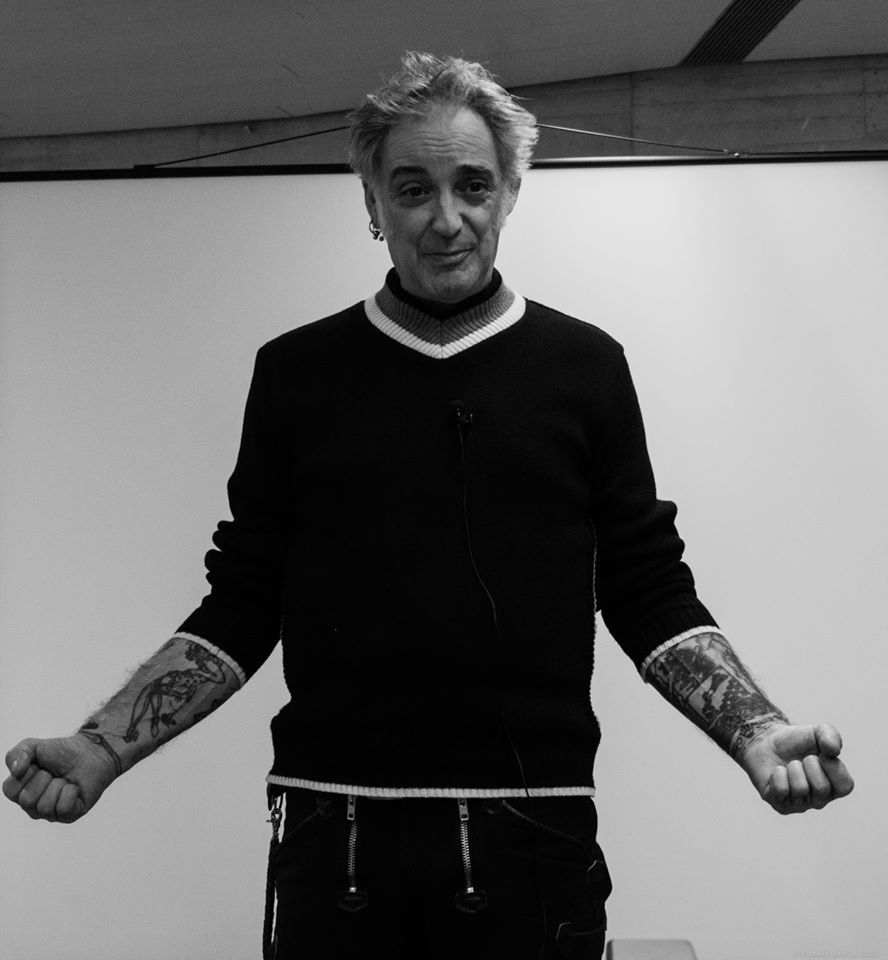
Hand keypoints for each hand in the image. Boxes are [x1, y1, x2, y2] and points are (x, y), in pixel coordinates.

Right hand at [3, 735, 118, 823]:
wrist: (91, 751)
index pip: (10, 790)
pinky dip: (71, 792)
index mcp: (21, 792)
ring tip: (65, 779)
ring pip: (45, 806)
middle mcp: (33, 807)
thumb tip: (16, 771)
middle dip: (43, 779)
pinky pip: (63, 808)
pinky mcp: (69, 815)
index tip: (38, 765)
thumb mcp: (33, 746)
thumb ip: (17, 754)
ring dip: (59, 785)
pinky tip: (75, 787)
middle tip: (54, 773)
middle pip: (27, 800)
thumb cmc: (62, 752)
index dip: (26, 773)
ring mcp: (51, 813)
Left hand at [739, 722, 853, 814]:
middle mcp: (820, 800)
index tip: (822, 754)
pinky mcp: (779, 804)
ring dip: (792, 768)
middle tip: (802, 759)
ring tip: (789, 765)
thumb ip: (830, 735)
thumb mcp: (817, 732)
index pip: (845, 786)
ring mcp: (799, 805)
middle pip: (821, 788)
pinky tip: (777, 772)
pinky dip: (778, 774)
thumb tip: (834, 750)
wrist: (767, 741)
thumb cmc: (796, 742)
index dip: (833, 766)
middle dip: (809, 764)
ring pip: (800, 788)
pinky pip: (781, 789)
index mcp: (835, 786)